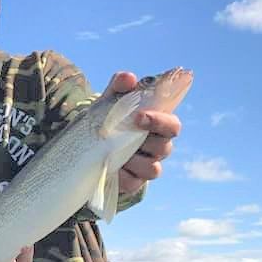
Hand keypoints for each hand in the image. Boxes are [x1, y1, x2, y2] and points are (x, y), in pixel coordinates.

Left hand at [103, 71, 182, 194]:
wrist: (88, 142)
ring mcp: (147, 166)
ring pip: (153, 169)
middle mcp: (158, 147)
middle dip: (144, 142)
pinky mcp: (134, 182)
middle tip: (123, 135)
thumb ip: (119, 85)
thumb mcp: (110, 100)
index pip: (173, 126)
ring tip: (114, 151)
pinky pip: (134, 183)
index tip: (139, 117)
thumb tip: (129, 77)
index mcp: (158, 126)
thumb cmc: (108, 117)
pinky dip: (123, 175)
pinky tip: (111, 167)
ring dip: (133, 160)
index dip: (161, 122)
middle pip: (165, 148)